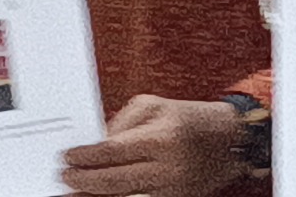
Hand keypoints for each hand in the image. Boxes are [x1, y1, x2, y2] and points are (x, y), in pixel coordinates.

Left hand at [61, 96, 243, 196]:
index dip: (84, 157)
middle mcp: (167, 165)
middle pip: (112, 181)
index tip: (67, 157)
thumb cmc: (191, 118)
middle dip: (81, 181)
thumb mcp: (155, 106)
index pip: (112, 151)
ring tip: (71, 194)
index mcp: (162, 136)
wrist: (232, 139)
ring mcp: (172, 187)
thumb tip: (93, 142)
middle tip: (63, 177)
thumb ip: (122, 122)